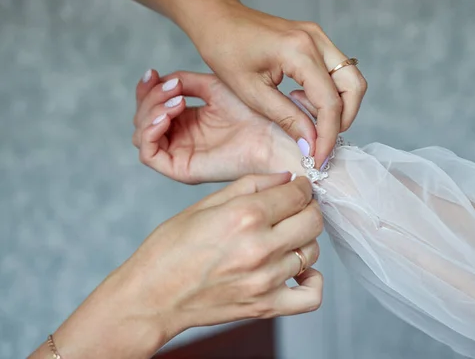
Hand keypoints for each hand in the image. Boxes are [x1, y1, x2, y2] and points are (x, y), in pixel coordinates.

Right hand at [42, 173, 322, 358]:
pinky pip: (311, 296)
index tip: (297, 187)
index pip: (298, 195)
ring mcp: (265, 279)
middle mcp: (260, 247)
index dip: (301, 187)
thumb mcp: (204, 205)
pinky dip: (312, 281)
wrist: (151, 297)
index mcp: (244, 216)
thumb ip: (250, 185)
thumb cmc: (169, 249)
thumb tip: (285, 177)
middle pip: (313, 221)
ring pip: (312, 251)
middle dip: (307, 209)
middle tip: (294, 209)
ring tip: (284, 239)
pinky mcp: (265, 306)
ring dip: (303, 241)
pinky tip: (297, 271)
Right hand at [132, 70, 280, 182]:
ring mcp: (179, 155)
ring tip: (176, 102)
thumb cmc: (251, 113)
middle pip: (141, 119)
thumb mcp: (213, 87)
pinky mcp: (181, 169)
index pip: (150, 106)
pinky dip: (150, 132)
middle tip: (173, 90)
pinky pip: (148, 155)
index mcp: (186, 121)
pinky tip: (167, 117)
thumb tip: (160, 80)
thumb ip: (184, 81)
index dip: (146, 89)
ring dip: (151, 112)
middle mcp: (179, 139)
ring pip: (141, 135)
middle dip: (150, 99)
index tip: (152, 73)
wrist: (270, 136)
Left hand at [181, 2, 367, 166]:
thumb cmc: (225, 50)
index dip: (328, 135)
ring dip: (338, 107)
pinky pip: (337, 71)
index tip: (319, 159)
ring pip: (350, 79)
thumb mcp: (252, 93)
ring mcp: (318, 37)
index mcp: (299, 51)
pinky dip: (330, 93)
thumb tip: (311, 145)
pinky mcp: (315, 39)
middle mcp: (316, 40)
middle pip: (353, 87)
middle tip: (320, 142)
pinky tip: (302, 101)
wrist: (218, 19)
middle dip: (342, 120)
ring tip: (307, 119)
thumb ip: (287, 118)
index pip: (330, 101)